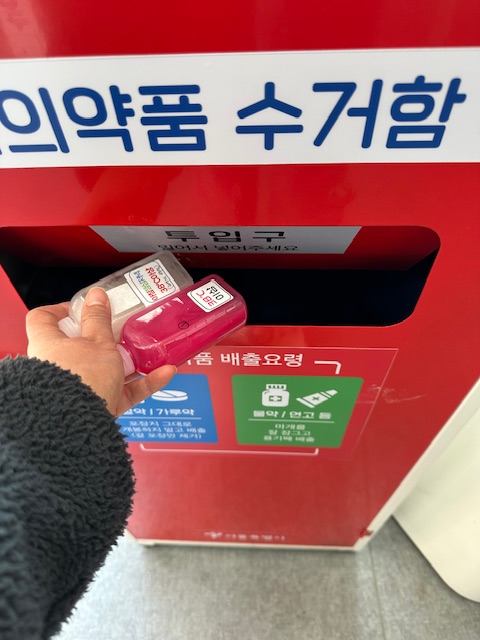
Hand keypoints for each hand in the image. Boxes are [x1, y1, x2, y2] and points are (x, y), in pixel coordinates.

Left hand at [26, 287, 175, 415]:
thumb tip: (96, 296)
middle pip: (80, 346)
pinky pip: (123, 392)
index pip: (43, 319)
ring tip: (150, 351)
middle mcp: (58, 368)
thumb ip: (98, 319)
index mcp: (48, 345)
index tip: (82, 307)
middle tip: (123, 329)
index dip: (60, 309)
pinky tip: (164, 373)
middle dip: (107, 339)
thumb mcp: (96, 342)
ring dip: (131, 362)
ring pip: (107, 371)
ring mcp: (78, 389)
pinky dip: (143, 383)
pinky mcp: (98, 407)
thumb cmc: (81, 378)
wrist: (81, 424)